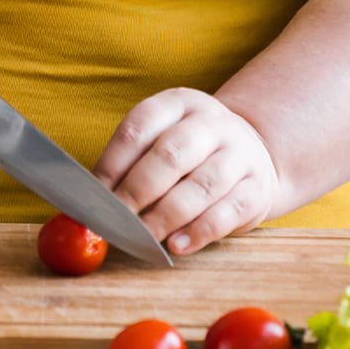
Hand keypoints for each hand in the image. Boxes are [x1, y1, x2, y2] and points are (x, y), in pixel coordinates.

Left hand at [93, 88, 283, 256]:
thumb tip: (92, 200)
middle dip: (137, 191)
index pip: (140, 127)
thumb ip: (130, 164)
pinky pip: (227, 213)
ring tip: (143, 237)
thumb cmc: (191, 154)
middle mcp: (212, 122)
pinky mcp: (257, 188)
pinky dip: (198, 232)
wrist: (253, 155)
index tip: (93, 196)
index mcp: (179, 103)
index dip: (113, 163)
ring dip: (165, 216)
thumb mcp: (162, 140)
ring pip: (200, 186)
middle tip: (116, 219)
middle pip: (171, 154)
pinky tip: (176, 245)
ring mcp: (240, 154)